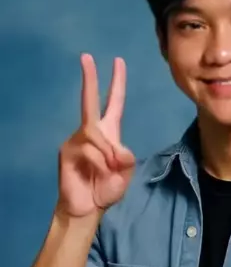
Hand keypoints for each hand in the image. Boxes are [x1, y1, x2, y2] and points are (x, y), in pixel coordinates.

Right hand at [57, 54, 135, 217]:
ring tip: (111, 171)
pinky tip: (99, 174)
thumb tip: (118, 149)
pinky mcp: (67, 152)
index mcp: (108, 133)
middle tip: (86, 57)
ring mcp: (76, 140)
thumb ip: (127, 159)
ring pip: (96, 135)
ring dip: (108, 154)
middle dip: (90, 79)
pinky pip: (89, 149)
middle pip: (89, 101)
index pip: (113, 103)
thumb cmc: (106, 189)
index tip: (118, 61)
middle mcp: (91, 132)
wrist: (87, 208)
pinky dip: (100, 163)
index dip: (117, 83)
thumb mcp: (125, 174)